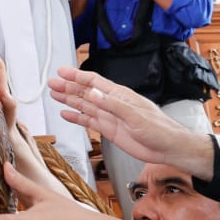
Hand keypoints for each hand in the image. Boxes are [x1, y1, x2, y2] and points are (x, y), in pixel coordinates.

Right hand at [47, 67, 214, 178]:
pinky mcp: (109, 130)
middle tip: (51, 83)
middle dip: (68, 87)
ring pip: (85, 105)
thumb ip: (112, 104)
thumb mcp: (134, 115)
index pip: (94, 82)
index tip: (62, 72)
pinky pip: (89, 122)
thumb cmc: (158, 128)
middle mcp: (112, 104)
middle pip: (85, 92)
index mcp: (119, 95)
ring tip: (54, 94)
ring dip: (69, 100)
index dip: (77, 76)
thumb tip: (92, 92)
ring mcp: (109, 117)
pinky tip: (66, 114)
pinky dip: (76, 117)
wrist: (167, 148)